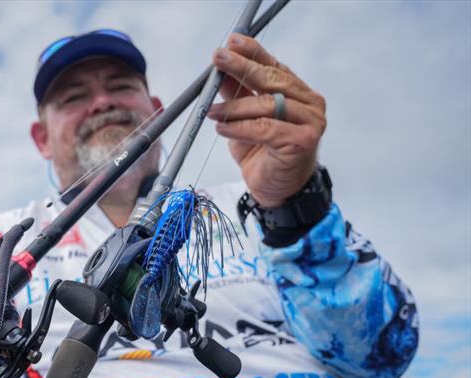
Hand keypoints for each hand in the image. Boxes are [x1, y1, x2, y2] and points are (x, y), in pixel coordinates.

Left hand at [208, 34, 326, 206]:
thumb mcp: (244, 119)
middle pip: (272, 80)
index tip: (231, 42)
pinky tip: (222, 128)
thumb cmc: (263, 154)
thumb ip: (236, 95)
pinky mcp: (302, 142)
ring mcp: (310, 121)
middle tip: (218, 59)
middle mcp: (309, 103)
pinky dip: (240, 128)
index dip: (253, 52)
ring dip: (234, 107)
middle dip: (241, 68)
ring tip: (211, 110)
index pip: (274, 66)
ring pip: (267, 105)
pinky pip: (265, 129)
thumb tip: (219, 72)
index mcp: (297, 92)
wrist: (276, 190)